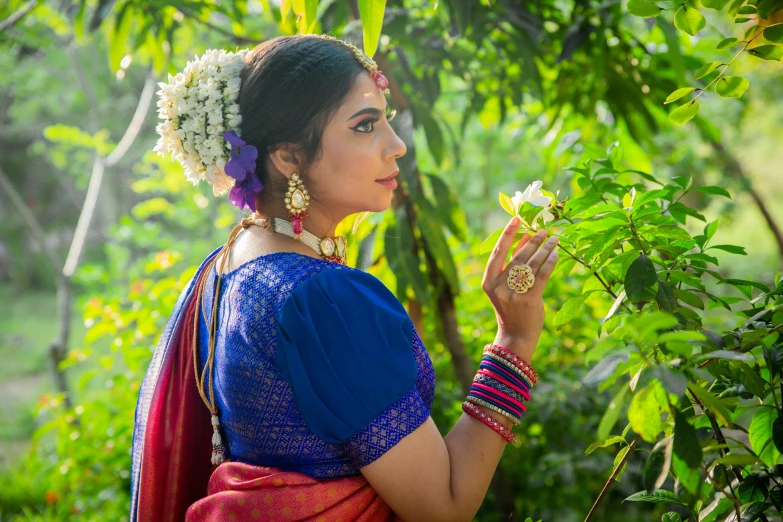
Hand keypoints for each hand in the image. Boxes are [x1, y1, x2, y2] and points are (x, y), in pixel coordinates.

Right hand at [481, 217, 558, 359]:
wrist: (516, 335)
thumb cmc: (512, 308)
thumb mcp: (506, 287)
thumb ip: (514, 263)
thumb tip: (526, 237)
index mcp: (488, 282)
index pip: (497, 253)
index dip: (507, 234)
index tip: (516, 219)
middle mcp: (499, 287)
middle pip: (518, 257)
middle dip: (533, 241)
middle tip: (544, 230)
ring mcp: (514, 295)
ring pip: (531, 265)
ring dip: (544, 249)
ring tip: (554, 239)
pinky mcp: (529, 300)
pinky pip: (542, 275)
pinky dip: (550, 262)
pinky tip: (556, 254)